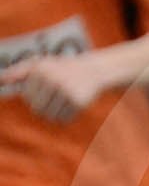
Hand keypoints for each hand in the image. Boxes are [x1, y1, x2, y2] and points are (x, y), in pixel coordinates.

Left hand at [0, 50, 117, 121]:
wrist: (93, 71)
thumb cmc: (60, 69)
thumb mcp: (39, 65)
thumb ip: (18, 72)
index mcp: (41, 71)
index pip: (28, 98)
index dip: (36, 97)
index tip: (47, 88)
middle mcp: (53, 80)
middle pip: (37, 109)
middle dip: (44, 108)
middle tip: (54, 99)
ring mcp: (67, 92)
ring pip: (50, 117)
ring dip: (54, 115)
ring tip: (61, 104)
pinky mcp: (79, 102)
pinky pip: (64, 120)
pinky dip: (65, 118)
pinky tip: (71, 107)